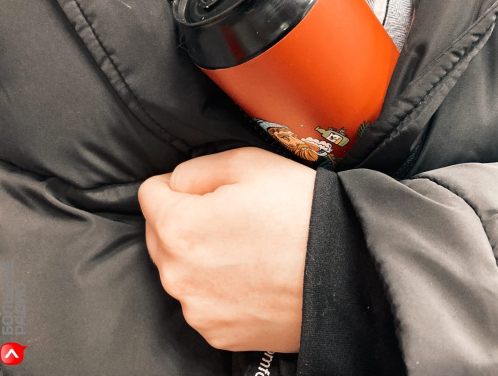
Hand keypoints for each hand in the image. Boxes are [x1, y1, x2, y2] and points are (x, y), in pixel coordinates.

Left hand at [138, 147, 315, 352]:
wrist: (347, 268)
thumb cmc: (300, 211)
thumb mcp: (247, 163)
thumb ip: (194, 169)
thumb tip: (174, 185)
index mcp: (178, 227)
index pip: (150, 193)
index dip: (180, 186)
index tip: (210, 191)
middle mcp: (178, 275)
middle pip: (160, 235)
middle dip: (186, 221)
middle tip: (235, 217)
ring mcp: (198, 310)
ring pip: (181, 270)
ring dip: (201, 257)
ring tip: (249, 248)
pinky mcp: (219, 334)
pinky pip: (203, 302)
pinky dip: (219, 289)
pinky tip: (253, 277)